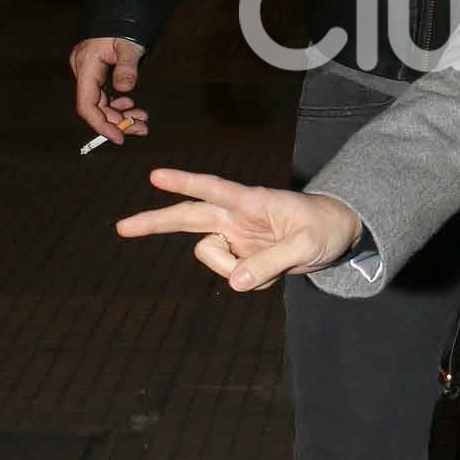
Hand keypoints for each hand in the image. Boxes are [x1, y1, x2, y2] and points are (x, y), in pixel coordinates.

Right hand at [72, 33, 147, 143]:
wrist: (122, 10)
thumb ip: (127, 67)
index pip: (87, 105)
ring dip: (121, 115)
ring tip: (143, 120)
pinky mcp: (98, 72)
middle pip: (96, 107)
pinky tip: (133, 107)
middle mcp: (84, 71)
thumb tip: (125, 89)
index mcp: (86, 67)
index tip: (119, 138)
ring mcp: (90, 72)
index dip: (101, 125)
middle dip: (118, 122)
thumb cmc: (124, 24)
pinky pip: (105, 94)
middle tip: (143, 129)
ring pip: (102, 103)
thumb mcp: (129, 45)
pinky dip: (119, 104)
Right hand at [117, 169, 358, 288]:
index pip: (213, 190)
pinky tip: (273, 271)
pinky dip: (251, 281)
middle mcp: (237, 217)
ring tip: (274, 266)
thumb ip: (272, 262)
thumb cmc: (325, 228)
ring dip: (235, 271)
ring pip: (211, 258)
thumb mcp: (307, 245)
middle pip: (188, 218)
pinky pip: (233, 277)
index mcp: (252, 202)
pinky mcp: (241, 255)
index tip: (155, 176)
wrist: (337, 234)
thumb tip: (235, 283)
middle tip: (121, 227)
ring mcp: (236, 236)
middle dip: (155, 222)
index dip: (185, 183)